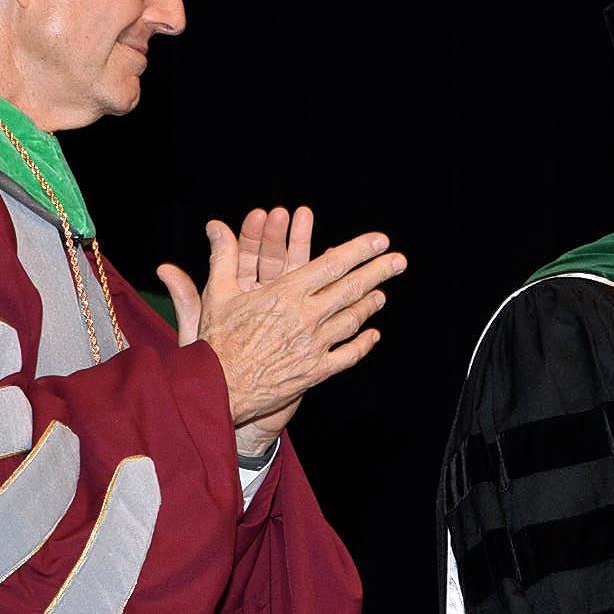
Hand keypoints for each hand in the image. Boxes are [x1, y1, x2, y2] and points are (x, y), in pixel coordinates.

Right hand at [157, 206, 406, 446]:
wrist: (219, 388)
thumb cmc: (217, 340)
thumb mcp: (219, 293)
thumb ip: (223, 256)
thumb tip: (214, 225)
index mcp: (286, 293)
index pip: (332, 265)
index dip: (359, 251)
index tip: (380, 241)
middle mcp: (307, 317)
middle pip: (351, 289)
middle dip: (378, 272)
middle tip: (399, 261)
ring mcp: (315, 345)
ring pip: (353, 320)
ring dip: (370, 305)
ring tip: (382, 294)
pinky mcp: (316, 371)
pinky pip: (348, 356)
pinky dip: (363, 344)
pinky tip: (373, 335)